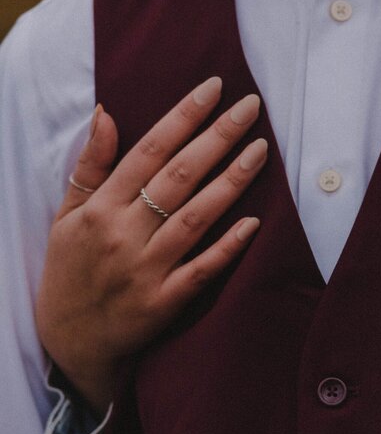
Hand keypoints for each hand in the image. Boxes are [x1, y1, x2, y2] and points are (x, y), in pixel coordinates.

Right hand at [36, 77, 266, 413]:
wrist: (66, 345)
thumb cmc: (71, 269)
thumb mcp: (67, 216)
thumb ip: (91, 165)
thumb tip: (106, 111)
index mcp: (101, 209)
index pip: (148, 151)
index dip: (183, 117)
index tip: (215, 87)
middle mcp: (123, 235)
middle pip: (179, 176)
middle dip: (218, 137)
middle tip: (251, 106)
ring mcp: (145, 270)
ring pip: (196, 217)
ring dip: (231, 181)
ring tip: (261, 149)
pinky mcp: (163, 302)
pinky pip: (202, 270)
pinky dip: (228, 246)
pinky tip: (256, 221)